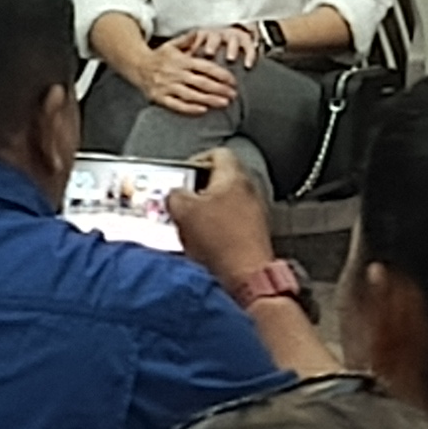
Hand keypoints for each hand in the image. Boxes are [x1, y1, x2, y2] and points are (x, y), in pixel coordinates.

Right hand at [137, 43, 237, 117]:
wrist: (137, 66)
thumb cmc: (159, 56)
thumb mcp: (172, 44)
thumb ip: (188, 39)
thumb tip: (201, 32)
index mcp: (182, 60)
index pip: (206, 67)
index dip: (221, 74)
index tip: (233, 81)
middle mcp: (176, 73)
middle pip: (202, 82)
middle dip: (220, 89)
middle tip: (233, 94)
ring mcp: (167, 86)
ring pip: (192, 94)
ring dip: (209, 99)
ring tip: (224, 103)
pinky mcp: (160, 97)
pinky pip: (177, 105)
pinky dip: (190, 108)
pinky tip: (203, 110)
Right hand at [167, 144, 275, 282]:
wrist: (246, 275)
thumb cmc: (220, 240)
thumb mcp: (184, 211)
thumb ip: (175, 195)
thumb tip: (173, 193)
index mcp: (233, 177)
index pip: (217, 153)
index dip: (196, 160)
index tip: (182, 173)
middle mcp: (248, 190)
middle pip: (219, 180)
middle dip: (197, 190)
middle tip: (180, 201)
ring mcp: (254, 213)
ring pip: (224, 203)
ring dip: (205, 212)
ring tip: (188, 225)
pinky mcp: (254, 234)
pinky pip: (230, 224)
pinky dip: (215, 229)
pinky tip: (202, 243)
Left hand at [177, 21, 267, 68]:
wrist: (233, 31)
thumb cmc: (210, 43)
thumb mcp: (197, 44)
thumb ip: (187, 51)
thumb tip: (173, 63)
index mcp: (205, 34)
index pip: (199, 37)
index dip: (195, 44)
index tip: (190, 52)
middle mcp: (219, 33)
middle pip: (215, 36)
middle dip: (212, 44)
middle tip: (209, 53)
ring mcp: (233, 35)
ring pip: (232, 39)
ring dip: (231, 48)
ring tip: (230, 57)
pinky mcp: (246, 40)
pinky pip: (249, 46)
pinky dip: (250, 54)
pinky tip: (248, 65)